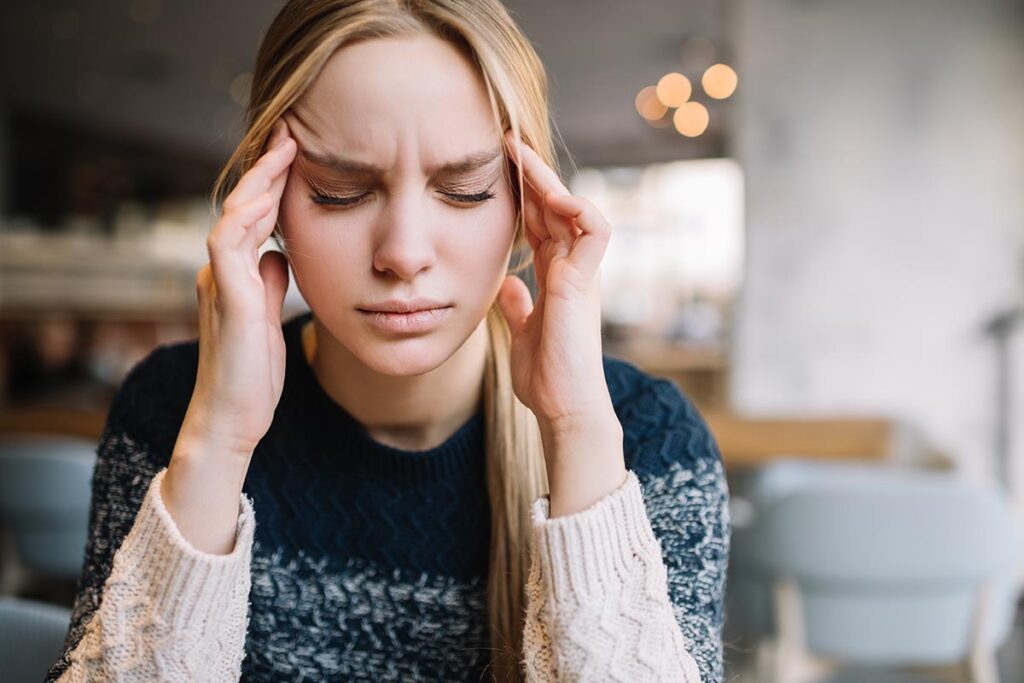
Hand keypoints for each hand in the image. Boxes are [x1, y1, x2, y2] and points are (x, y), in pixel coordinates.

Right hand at [183, 118, 295, 456]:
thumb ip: (269, 284)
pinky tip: (265, 197)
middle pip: (242, 206)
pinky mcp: (226, 299)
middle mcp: (221, 272)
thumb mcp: (268, 319)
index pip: (253, 217)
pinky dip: (244, 218)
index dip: (272, 184)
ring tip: (283, 150)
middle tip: (289, 132)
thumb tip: (278, 255)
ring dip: (258, 182)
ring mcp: (219, 283)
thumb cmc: (252, 375)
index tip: (296, 153)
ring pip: (233, 216)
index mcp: (234, 275)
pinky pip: (227, 245)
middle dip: (266, 169)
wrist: (232, 418)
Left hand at [495, 131, 614, 429]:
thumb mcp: (523, 332)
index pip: (541, 223)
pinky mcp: (585, 283)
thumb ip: (518, 307)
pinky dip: (579, 209)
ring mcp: (582, 274)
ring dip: (550, 182)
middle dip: (533, 174)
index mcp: (557, 277)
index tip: (498, 168)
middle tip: (506, 142)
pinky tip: (553, 196)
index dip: (524, 194)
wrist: (564, 407)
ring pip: (574, 211)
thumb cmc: (547, 376)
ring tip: (522, 156)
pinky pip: (596, 232)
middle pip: (555, 208)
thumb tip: (507, 287)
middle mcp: (572, 269)